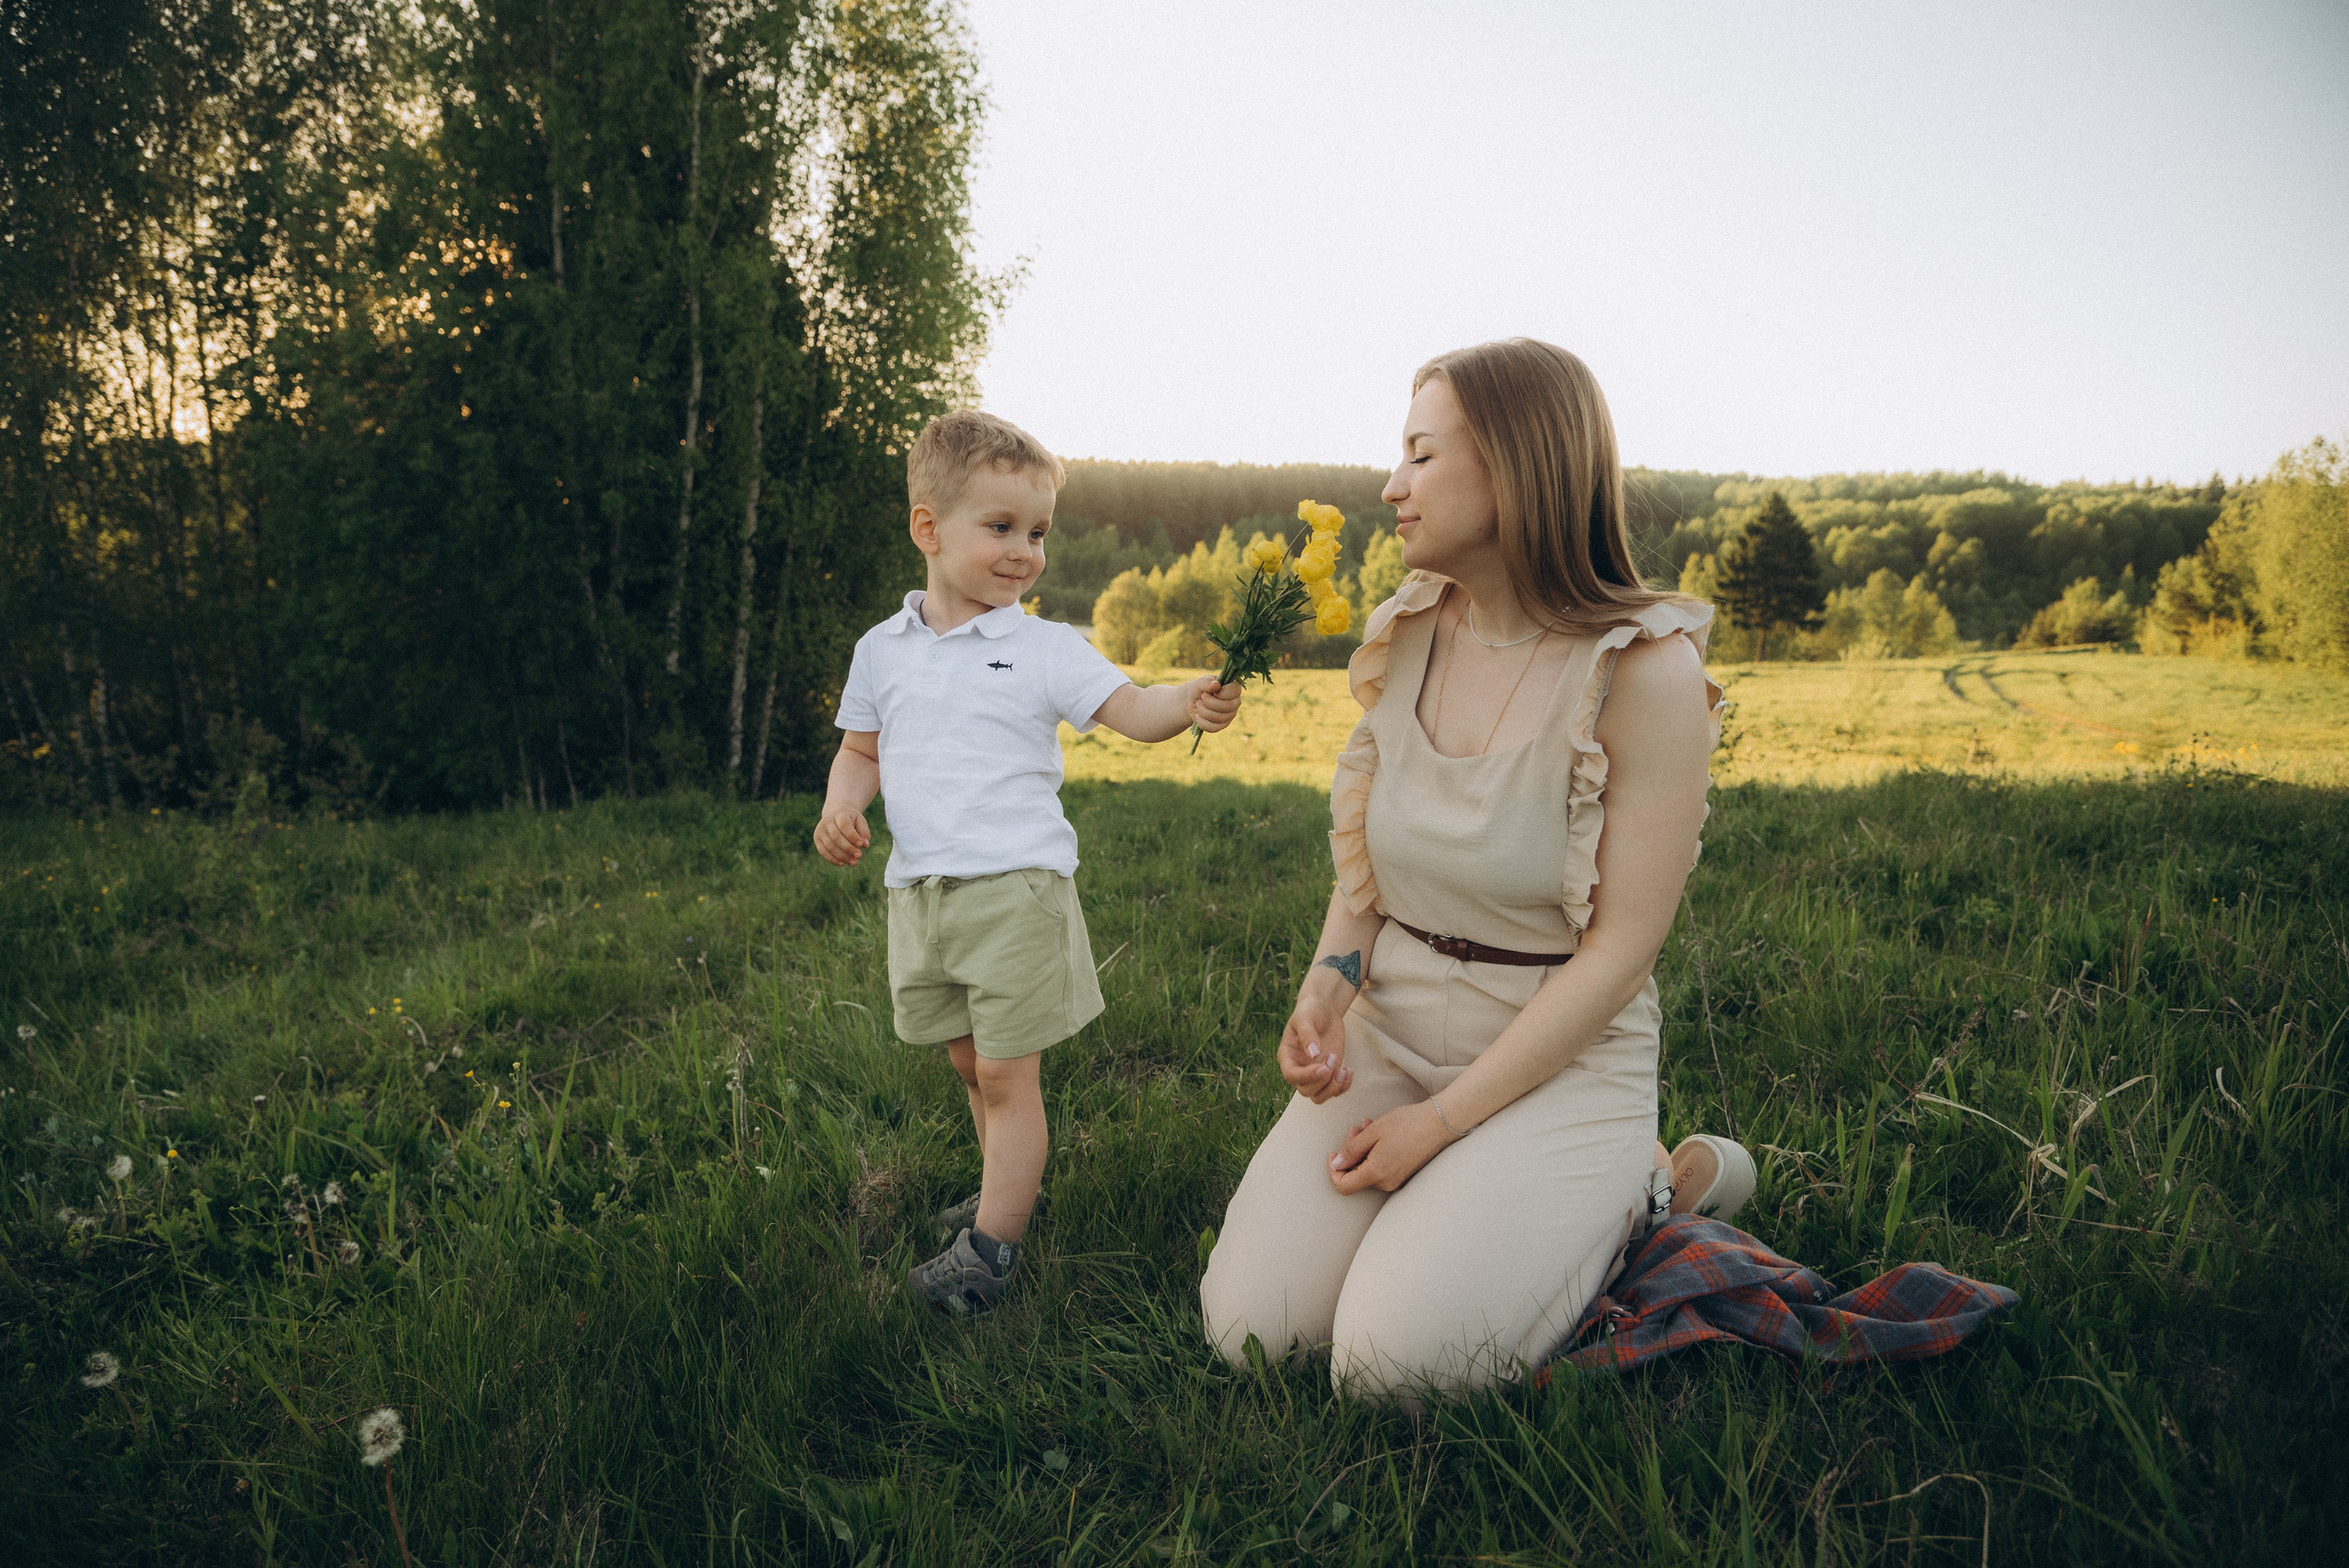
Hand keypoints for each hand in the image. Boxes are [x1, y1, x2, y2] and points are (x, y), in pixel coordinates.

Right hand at [813, 807, 870, 866]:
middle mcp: (827, 821)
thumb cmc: (851, 819)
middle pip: (836, 837)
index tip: (861, 845)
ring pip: (830, 846)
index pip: (844, 825)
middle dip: (848, 848)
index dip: (852, 836)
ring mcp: (820, 830)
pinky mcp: (817, 839)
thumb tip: (865, 845)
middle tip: (859, 856)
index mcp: (839, 814)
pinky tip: (843, 863)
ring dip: (842, 856)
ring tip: (854, 862)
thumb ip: (864, 832)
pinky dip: (833, 859)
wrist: (836, 813)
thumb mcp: (860, 821)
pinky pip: (823, 852)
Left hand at [1185, 677, 1241, 733]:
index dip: (1221, 693)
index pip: (1235, 691)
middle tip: (1202, 697)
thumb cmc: (1199, 689)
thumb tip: (1216, 685)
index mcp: (1234, 688)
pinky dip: (1202, 722)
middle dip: (1209, 702)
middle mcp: (1235, 702)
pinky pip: (1214, 728)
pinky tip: (1198, 716)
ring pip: (1219, 718)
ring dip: (1203, 711)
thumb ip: (1207, 682)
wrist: (1192, 701)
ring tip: (1198, 704)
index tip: (1211, 691)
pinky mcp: (1222, 725)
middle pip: (1227, 706)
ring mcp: (1230, 715)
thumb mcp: (1201, 682)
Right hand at [1276, 971, 1355, 1102]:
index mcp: (1287, 1056)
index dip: (1307, 1076)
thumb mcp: (1306, 1018)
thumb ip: (1308, 1034)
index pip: (1291, 1076)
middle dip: (1322, 1080)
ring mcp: (1314, 1073)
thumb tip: (1313, 1054)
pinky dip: (1343, 1086)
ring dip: (1332, 1089)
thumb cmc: (1311, 1011)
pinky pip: (1334, 1091)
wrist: (1324, 1010)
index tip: (1323, 1066)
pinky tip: (1349, 1071)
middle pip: (1306, 1090)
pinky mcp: (1329, 1073)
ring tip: (1344, 1071)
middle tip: (1333, 1058)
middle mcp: (1299, 1068)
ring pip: (1319, 1097)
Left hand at [1329, 1101, 1457, 1194]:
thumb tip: (1337, 1165)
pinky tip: (1378, 1131)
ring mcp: (1396, 1179)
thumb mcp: (1373, 1132)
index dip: (1333, 1171)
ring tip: (1367, 1125)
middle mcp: (1386, 1182)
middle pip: (1356, 1174)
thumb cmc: (1407, 1124)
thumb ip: (1351, 1150)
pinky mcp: (1403, 1173)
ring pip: (1367, 1168)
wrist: (1439, 1123)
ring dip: (1363, 1147)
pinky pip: (1380, 1166)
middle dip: (1350, 1151)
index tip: (1334, 1153)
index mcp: (1376, 1173)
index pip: (1343, 1186)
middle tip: (1356, 1128)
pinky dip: (1374, 1150)